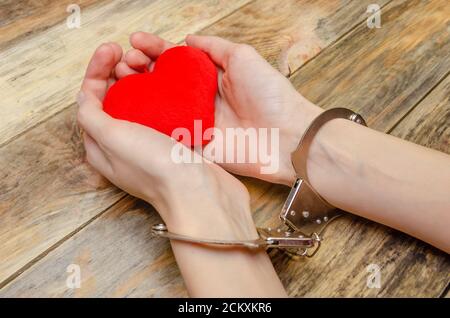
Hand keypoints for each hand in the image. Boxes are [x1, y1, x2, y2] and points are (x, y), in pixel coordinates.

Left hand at [77, 41, 257, 240]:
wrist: (200, 193)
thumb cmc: (155, 167)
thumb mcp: (113, 138)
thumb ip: (92, 114)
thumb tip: (85, 96)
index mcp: (100, 146)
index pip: (89, 100)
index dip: (96, 71)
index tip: (113, 50)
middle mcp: (121, 147)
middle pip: (113, 101)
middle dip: (116, 72)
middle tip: (128, 52)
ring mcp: (148, 146)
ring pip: (139, 105)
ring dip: (140, 81)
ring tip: (148, 63)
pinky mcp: (172, 145)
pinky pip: (161, 113)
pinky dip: (161, 95)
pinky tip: (170, 85)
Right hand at [120, 32, 320, 184]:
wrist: (285, 137)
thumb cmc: (270, 94)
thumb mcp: (243, 57)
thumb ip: (214, 47)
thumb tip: (187, 39)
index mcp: (209, 77)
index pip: (175, 59)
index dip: (154, 49)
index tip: (135, 41)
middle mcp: (198, 98)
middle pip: (161, 81)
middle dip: (139, 69)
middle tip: (124, 62)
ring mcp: (193, 121)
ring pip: (157, 105)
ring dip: (137, 92)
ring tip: (120, 78)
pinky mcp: (193, 143)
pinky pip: (164, 132)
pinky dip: (145, 122)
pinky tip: (127, 110)